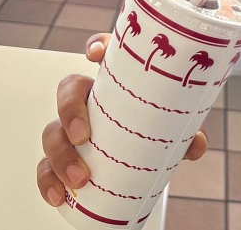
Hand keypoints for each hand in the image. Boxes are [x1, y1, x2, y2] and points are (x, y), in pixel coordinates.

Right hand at [37, 33, 208, 207]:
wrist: (146, 157)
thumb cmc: (156, 128)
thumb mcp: (173, 128)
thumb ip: (185, 133)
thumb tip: (195, 144)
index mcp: (117, 80)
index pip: (104, 52)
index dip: (96, 45)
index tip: (95, 54)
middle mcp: (91, 98)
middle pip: (69, 90)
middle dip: (69, 110)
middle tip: (82, 136)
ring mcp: (73, 126)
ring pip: (52, 130)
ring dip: (61, 155)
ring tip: (80, 178)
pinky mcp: (66, 155)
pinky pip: (45, 165)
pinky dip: (48, 180)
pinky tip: (59, 194)